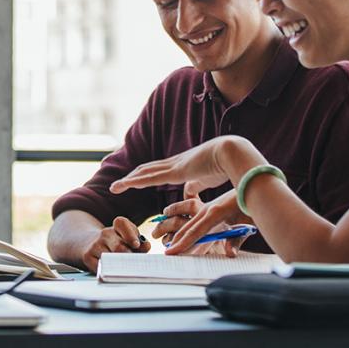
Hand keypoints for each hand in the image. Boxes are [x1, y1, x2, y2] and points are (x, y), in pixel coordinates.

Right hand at [81, 216, 148, 272]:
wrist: (90, 243)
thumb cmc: (115, 243)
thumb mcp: (128, 239)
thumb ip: (140, 243)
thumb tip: (146, 246)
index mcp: (117, 226)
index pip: (122, 224)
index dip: (130, 234)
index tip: (136, 245)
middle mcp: (105, 234)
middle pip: (119, 246)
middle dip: (129, 257)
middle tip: (135, 264)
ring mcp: (95, 245)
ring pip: (110, 258)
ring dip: (120, 266)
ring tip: (126, 270)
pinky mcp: (88, 257)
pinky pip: (101, 267)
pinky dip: (109, 271)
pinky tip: (114, 271)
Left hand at [109, 138, 234, 196]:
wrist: (234, 153)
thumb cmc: (226, 166)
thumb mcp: (207, 179)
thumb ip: (196, 185)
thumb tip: (188, 193)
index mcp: (183, 165)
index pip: (159, 170)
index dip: (145, 175)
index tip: (134, 181)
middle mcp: (175, 163)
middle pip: (147, 169)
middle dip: (132, 177)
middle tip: (118, 185)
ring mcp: (174, 166)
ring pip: (144, 173)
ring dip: (128, 180)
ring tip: (114, 187)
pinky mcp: (175, 171)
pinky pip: (150, 178)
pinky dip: (135, 182)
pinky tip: (124, 185)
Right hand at [162, 190, 248, 255]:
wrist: (254, 185)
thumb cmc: (252, 206)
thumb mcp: (247, 224)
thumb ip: (237, 240)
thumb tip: (230, 254)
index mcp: (216, 213)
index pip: (195, 232)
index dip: (182, 243)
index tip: (170, 252)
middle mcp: (208, 209)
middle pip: (187, 227)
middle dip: (175, 240)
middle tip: (164, 252)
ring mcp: (208, 206)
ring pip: (189, 221)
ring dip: (176, 230)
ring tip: (163, 238)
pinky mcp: (211, 206)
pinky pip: (193, 215)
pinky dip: (184, 224)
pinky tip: (178, 227)